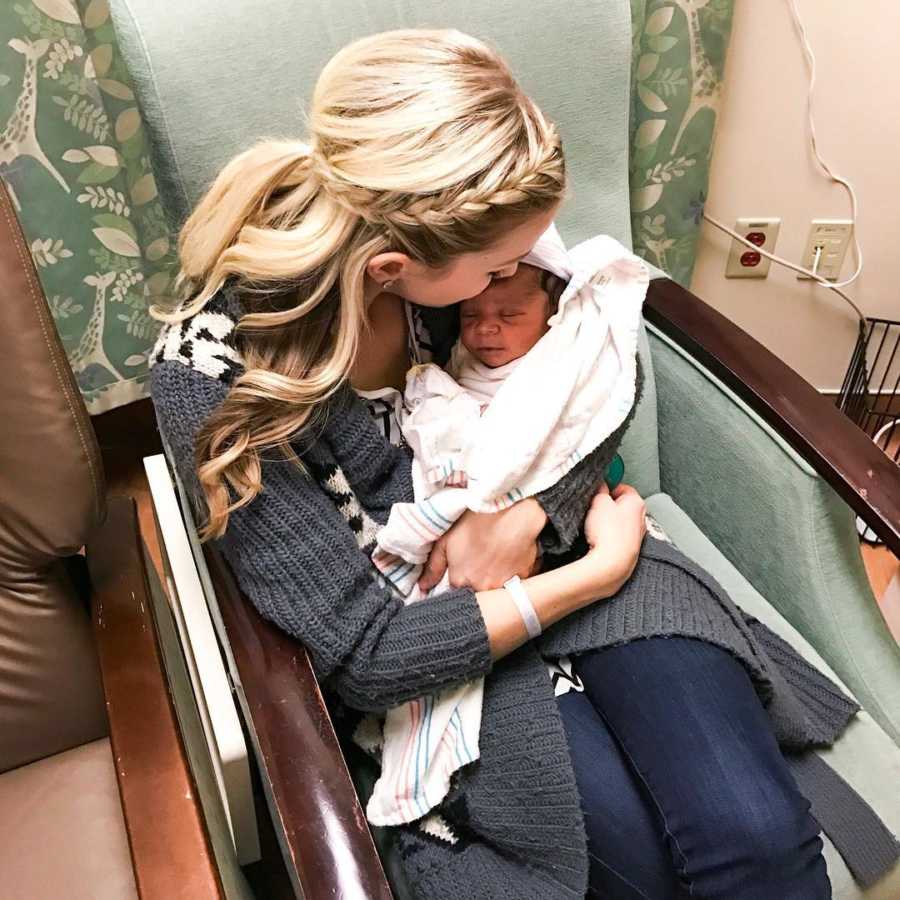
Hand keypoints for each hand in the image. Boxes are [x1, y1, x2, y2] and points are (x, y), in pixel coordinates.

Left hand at [418, 498, 545, 591]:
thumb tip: (422, 586)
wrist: (512, 511)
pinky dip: (512, 574)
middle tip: (479, 560)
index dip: (458, 580)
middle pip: (476, 592)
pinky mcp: (523, 579)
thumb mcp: (446, 539)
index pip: (455, 592)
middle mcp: (481, 589)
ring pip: (496, 590)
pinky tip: (509, 557)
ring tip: (495, 559)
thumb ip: (433, 566)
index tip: (462, 568)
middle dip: (476, 581)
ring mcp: (504, 586)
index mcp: (460, 581)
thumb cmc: (477, 521)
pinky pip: (515, 583)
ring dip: (494, 579)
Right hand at [582, 483, 646, 594]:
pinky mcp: (629, 550)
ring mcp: (636, 536)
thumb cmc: (608, 532)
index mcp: (636, 502)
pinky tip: (598, 539)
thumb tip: (601, 486)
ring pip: (618, 522)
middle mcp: (641, 518)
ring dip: (606, 522)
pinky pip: (616, 537)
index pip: (622, 486)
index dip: (607, 487)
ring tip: (594, 526)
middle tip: (592, 508)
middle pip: (621, 505)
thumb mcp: (599, 501)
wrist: (611, 564)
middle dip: (606, 506)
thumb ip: (600, 490)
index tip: (596, 491)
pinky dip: (608, 536)